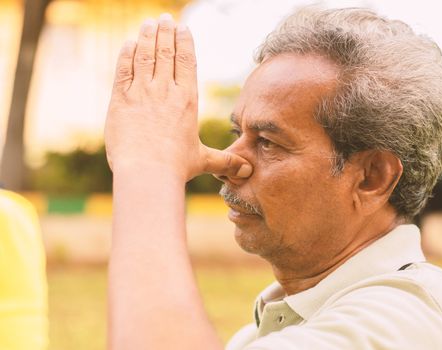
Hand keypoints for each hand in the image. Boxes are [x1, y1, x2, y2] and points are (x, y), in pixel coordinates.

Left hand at [105, 14, 251, 180]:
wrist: (147, 172)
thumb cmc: (176, 168)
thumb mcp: (203, 161)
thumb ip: (225, 161)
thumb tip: (248, 171)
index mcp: (187, 100)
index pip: (187, 62)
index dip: (185, 42)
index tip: (182, 28)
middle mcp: (166, 91)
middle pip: (166, 52)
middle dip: (165, 32)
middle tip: (164, 18)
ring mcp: (142, 93)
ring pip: (146, 55)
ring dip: (148, 36)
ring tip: (149, 22)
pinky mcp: (121, 100)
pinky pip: (124, 69)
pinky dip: (127, 54)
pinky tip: (129, 43)